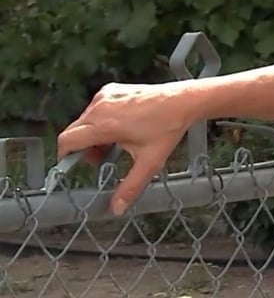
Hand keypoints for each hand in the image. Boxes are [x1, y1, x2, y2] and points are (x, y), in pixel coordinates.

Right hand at [56, 81, 204, 214]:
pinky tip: (120, 128)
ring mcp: (105, 96)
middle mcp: (99, 108)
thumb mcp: (150, 162)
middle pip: (74, 132)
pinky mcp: (111, 90)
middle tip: (103, 158)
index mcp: (104, 126)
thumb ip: (131, 186)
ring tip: (115, 144)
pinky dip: (101, 120)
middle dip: (83, 149)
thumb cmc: (167, 127)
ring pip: (85, 121)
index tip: (73, 166)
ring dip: (93, 135)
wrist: (183, 101)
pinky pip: (95, 109)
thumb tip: (117, 207)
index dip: (66, 156)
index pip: (67, 141)